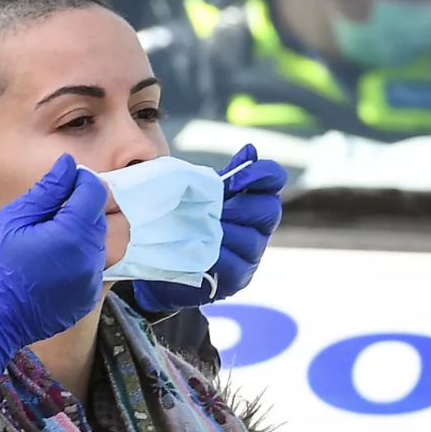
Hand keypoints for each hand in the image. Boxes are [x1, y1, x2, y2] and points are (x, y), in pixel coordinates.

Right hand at [0, 154, 107, 370]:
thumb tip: (70, 165)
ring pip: (103, 243)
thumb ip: (48, 189)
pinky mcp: (88, 297)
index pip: (96, 192)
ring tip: (55, 237)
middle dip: (86, 207)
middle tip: (58, 210)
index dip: (82, 181)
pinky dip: (81, 258)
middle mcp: (91, 257)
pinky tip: (55, 262)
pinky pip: (95, 268)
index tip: (65, 183)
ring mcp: (92, 280)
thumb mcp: (15, 218)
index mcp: (73, 233)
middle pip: (105, 217)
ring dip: (86, 233)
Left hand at [133, 145, 285, 311]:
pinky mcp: (237, 280)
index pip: (274, 181)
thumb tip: (250, 151)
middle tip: (214, 210)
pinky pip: (234, 265)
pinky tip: (198, 250)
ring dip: (225, 232)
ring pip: (251, 240)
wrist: (157, 261)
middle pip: (268, 211)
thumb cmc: (181, 223)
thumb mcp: (196, 196)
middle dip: (240, 207)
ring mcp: (250, 256)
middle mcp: (259, 229)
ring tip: (199, 229)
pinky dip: (216, 256)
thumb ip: (221, 177)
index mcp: (252, 202)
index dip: (263, 175)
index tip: (236, 180)